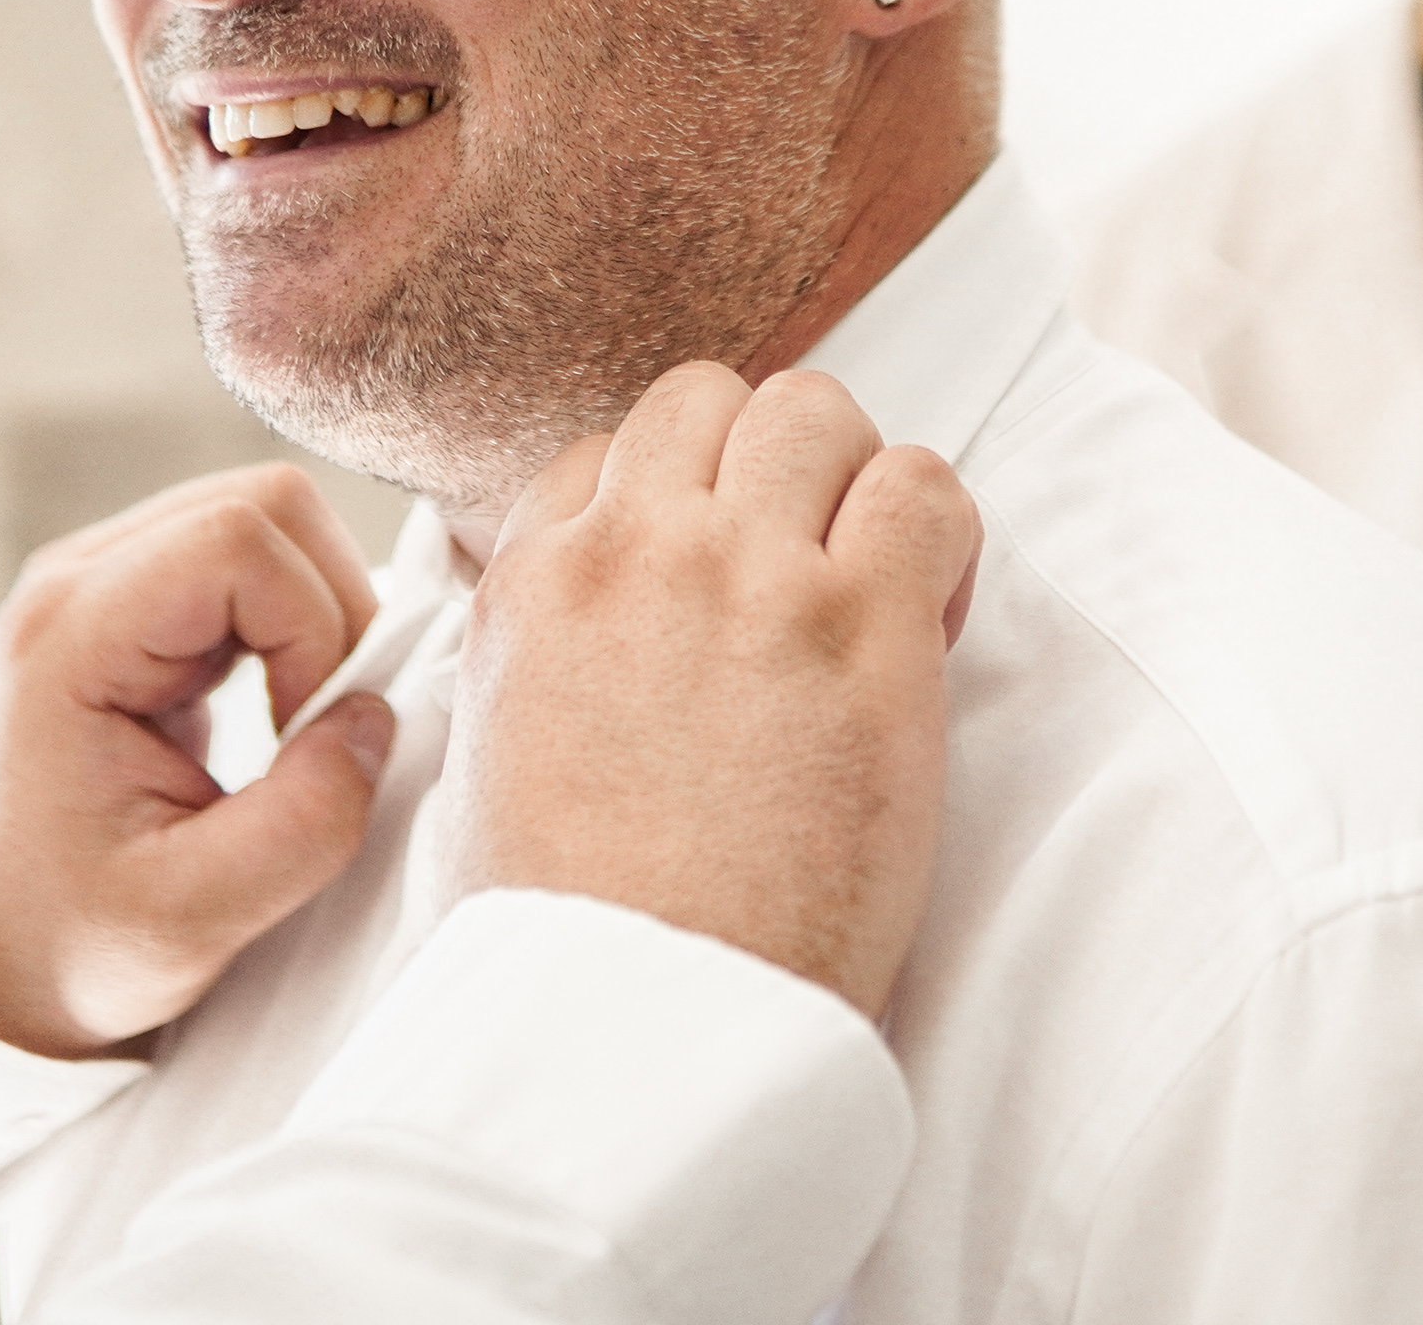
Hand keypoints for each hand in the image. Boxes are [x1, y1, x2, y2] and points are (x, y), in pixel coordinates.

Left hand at [0, 463, 398, 1057]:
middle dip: (331, 610)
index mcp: (65, 640)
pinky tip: (277, 707)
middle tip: (320, 729)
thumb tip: (376, 721)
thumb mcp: (188, 920)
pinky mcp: (137, 600)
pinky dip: (297, 622)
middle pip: (263, 504)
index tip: (303, 740)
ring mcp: (104, 580)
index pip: (237, 540)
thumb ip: (300, 827)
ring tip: (298, 725)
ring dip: (320, 615)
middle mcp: (76, 581)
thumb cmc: (69, 943)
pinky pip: (253, 556)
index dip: (312, 626)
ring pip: (269, 518)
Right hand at [453, 363, 982, 1017]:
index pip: (606, 453)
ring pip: (816, 410)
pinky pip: (927, 487)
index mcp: (529, 588)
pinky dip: (942, 533)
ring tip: (869, 588)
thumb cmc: (567, 939)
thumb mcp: (480, 777)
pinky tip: (930, 620)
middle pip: (709, 397)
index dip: (677, 507)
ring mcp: (746, 575)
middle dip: (763, 466)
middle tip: (803, 567)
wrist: (641, 1026)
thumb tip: (547, 637)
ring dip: (852, 483)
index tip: (715, 584)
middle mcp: (632, 554)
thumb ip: (518, 672)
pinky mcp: (857, 624)